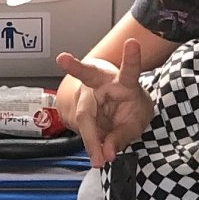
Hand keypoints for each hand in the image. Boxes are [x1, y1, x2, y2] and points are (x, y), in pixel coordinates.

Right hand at [57, 41, 157, 167]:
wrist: (113, 105)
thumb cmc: (129, 109)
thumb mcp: (136, 123)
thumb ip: (123, 137)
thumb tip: (106, 153)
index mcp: (123, 82)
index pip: (129, 71)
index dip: (132, 58)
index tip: (132, 42)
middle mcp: (100, 83)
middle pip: (87, 74)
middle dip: (75, 66)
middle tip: (63, 58)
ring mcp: (84, 93)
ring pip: (84, 117)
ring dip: (92, 140)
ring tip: (100, 157)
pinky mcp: (73, 108)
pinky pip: (80, 129)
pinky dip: (89, 142)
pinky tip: (95, 145)